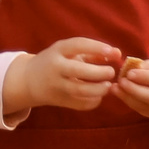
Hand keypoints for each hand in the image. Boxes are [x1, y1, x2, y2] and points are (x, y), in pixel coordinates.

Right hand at [3, 37, 119, 118]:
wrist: (29, 80)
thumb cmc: (57, 62)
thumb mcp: (70, 52)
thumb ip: (94, 52)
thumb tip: (118, 54)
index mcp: (58, 50)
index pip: (78, 45)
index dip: (97, 47)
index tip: (113, 52)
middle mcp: (55, 67)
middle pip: (78, 70)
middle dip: (99, 72)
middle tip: (111, 72)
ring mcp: (56, 86)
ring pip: (79, 90)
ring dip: (99, 89)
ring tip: (108, 85)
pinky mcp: (59, 101)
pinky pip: (80, 104)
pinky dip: (93, 101)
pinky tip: (98, 96)